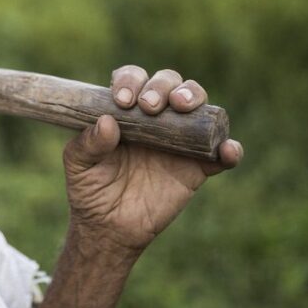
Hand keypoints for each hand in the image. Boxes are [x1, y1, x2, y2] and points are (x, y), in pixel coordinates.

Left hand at [62, 65, 243, 255]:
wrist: (109, 228)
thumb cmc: (90, 190)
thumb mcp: (77, 166)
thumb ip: (87, 143)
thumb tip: (106, 121)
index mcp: (125, 110)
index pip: (133, 79)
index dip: (131, 81)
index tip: (122, 101)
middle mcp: (155, 118)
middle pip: (169, 83)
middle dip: (162, 85)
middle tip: (150, 106)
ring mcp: (179, 140)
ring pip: (198, 106)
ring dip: (195, 97)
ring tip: (184, 107)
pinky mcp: (197, 167)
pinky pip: (221, 154)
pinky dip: (230, 149)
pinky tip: (228, 150)